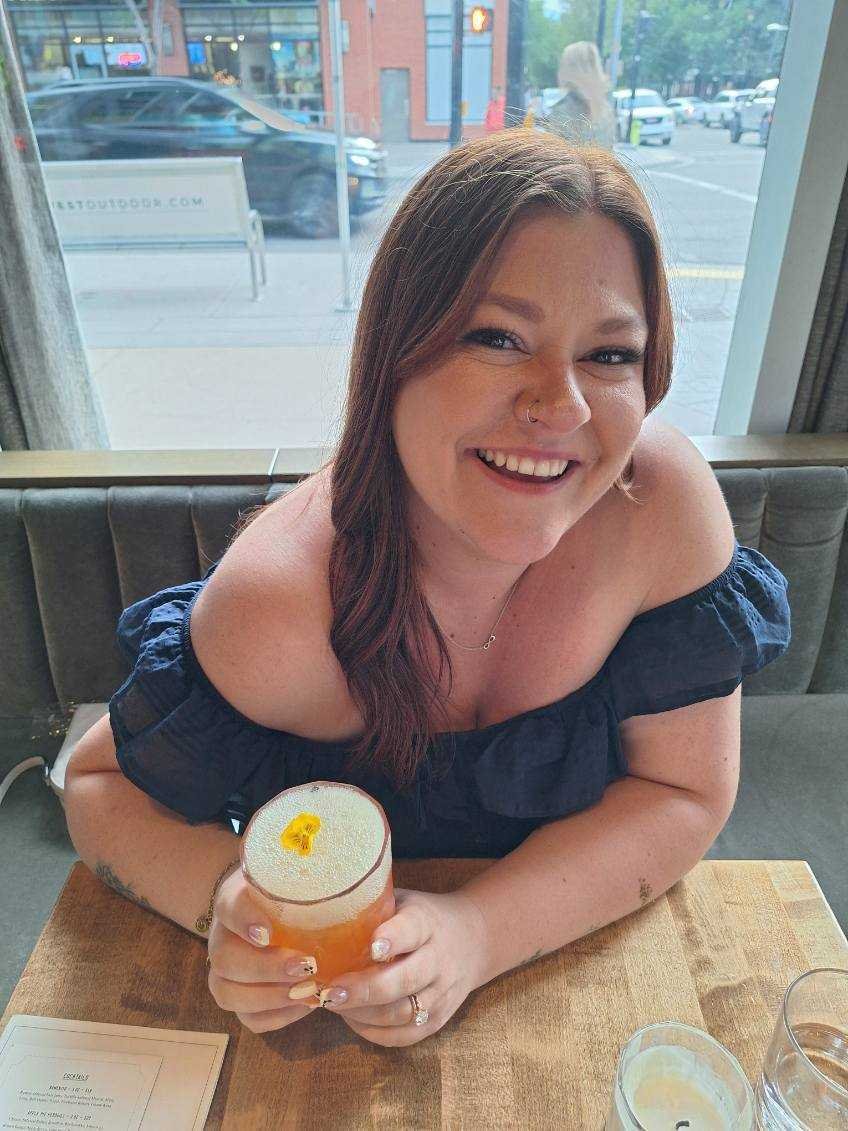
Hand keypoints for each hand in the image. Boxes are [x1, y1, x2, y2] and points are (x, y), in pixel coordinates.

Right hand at [206, 868, 320, 1033]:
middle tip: (307, 966)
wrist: (279, 914)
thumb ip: (313, 875)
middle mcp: (223, 936)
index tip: (268, 932)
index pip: (228, 906)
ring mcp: (225, 972)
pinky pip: (247, 1018)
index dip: (244, 920)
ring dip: (270, 997)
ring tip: (308, 992)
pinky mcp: (239, 998)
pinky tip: (303, 1005)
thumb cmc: (294, 893)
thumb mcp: (299, 878)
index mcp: (234, 899)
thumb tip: (356, 871)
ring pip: (228, 993)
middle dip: (265, 967)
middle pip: (225, 958)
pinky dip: (276, 1016)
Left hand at [309, 887, 488, 1047]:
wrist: (474, 939)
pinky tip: (352, 1019)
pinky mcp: (440, 1019)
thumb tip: (320, 909)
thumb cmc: (423, 917)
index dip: (393, 938)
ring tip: (333, 1004)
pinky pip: (405, 1036)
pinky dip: (374, 1033)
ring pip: (401, 1013)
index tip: (371, 946)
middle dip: (364, 990)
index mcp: (427, 923)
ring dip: (363, 1014)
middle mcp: (439, 960)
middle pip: (404, 981)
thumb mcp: (404, 900)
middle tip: (330, 992)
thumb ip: (373, 908)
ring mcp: (442, 993)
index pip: (412, 930)